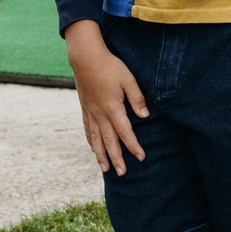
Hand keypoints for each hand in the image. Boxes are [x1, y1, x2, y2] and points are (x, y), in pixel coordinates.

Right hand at [63, 21, 146, 174]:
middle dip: (116, 159)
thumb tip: (145, 115)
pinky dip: (91, 142)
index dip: (133, 146)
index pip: (125, 132)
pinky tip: (94, 149)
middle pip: (109, 141)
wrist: (85, 58)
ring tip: (106, 169)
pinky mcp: (85, 108)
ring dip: (101, 155)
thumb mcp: (128, 79)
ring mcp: (91, 112)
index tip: (141, 157)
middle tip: (122, 174)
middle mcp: (100, 114)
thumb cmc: (110, 66)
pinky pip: (88, 129)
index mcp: (113, 108)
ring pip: (96, 139)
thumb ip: (137, 98)